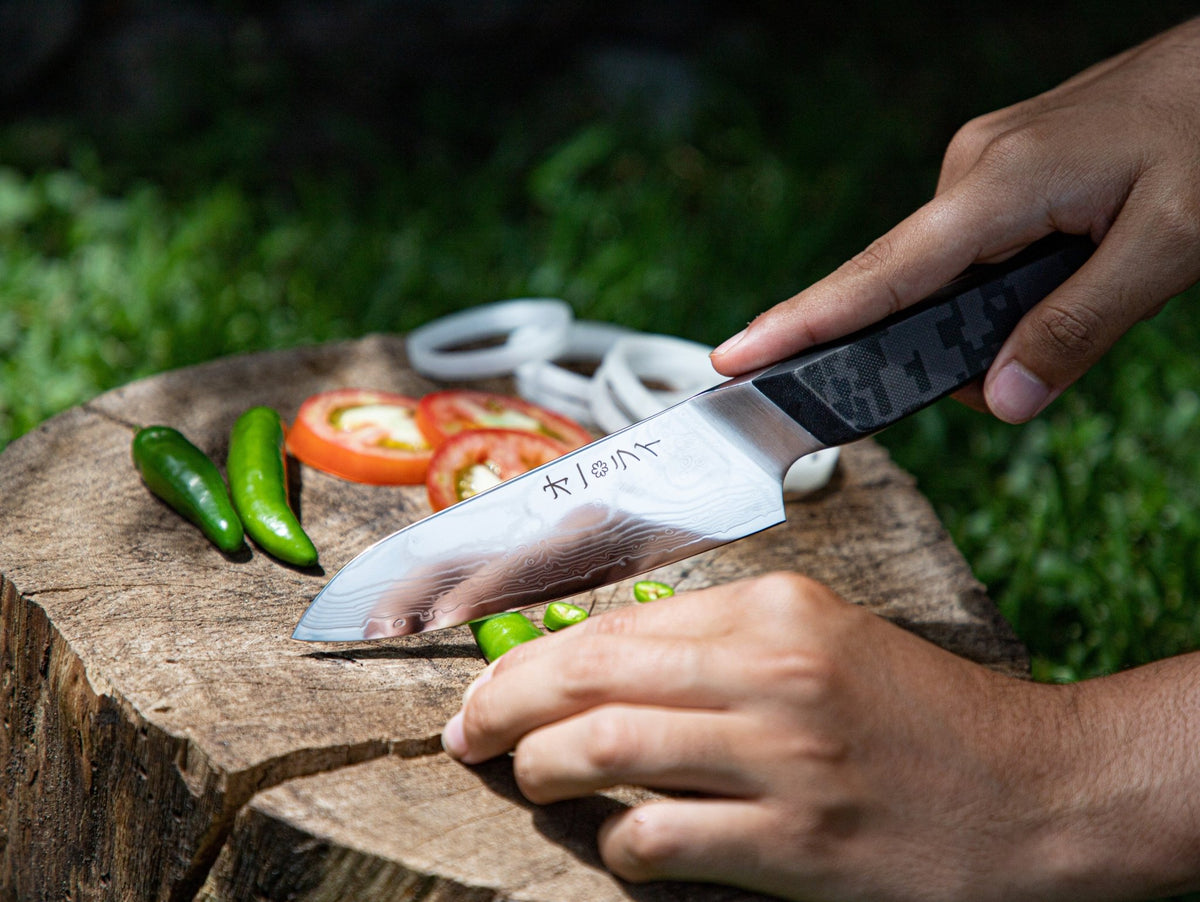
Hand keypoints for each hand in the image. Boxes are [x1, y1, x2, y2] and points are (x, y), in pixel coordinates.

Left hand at [442, 574, 1199, 900]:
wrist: (1029, 790)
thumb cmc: (919, 711)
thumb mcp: (822, 636)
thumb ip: (718, 638)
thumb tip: (603, 658)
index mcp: (774, 608)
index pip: (615, 624)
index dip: (534, 657)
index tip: (493, 683)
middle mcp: (770, 670)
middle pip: (592, 676)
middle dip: (507, 704)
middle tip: (470, 730)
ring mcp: (781, 757)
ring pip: (606, 750)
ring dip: (541, 768)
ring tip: (523, 776)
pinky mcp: (794, 840)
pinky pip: (660, 837)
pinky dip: (615, 841)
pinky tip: (614, 839)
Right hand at [711, 17, 1199, 422]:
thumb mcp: (1168, 243)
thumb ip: (1078, 327)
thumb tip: (1003, 401)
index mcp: (997, 187)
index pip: (877, 276)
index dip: (800, 323)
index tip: (733, 356)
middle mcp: (970, 171)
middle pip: (898, 282)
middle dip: (914, 347)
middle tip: (989, 383)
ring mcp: (982, 165)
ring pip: (943, 272)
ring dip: (978, 319)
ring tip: (1066, 318)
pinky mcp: (1001, 169)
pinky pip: (969, 246)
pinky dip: (992, 286)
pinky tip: (1054, 282)